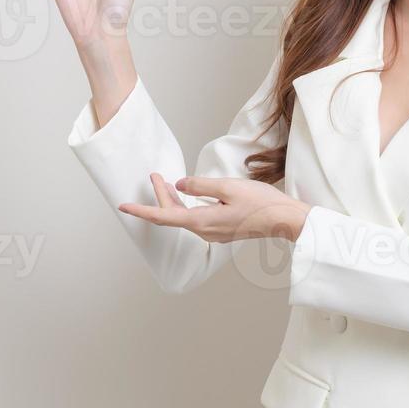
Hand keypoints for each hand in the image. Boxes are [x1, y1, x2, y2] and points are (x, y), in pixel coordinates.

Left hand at [119, 174, 310, 242]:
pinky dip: (186, 206)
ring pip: (184, 217)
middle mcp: (205, 231)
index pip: (164, 217)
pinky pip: (196, 218)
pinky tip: (187, 195)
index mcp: (202, 221)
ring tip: (164, 181)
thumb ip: (200, 185)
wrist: (285, 220)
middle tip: (153, 175)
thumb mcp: (228, 187)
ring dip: (173, 200)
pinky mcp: (222, 230)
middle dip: (160, 195)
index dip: (142, 211)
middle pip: (173, 215)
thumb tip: (180, 184)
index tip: (123, 207)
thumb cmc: (261, 203)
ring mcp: (214, 233)